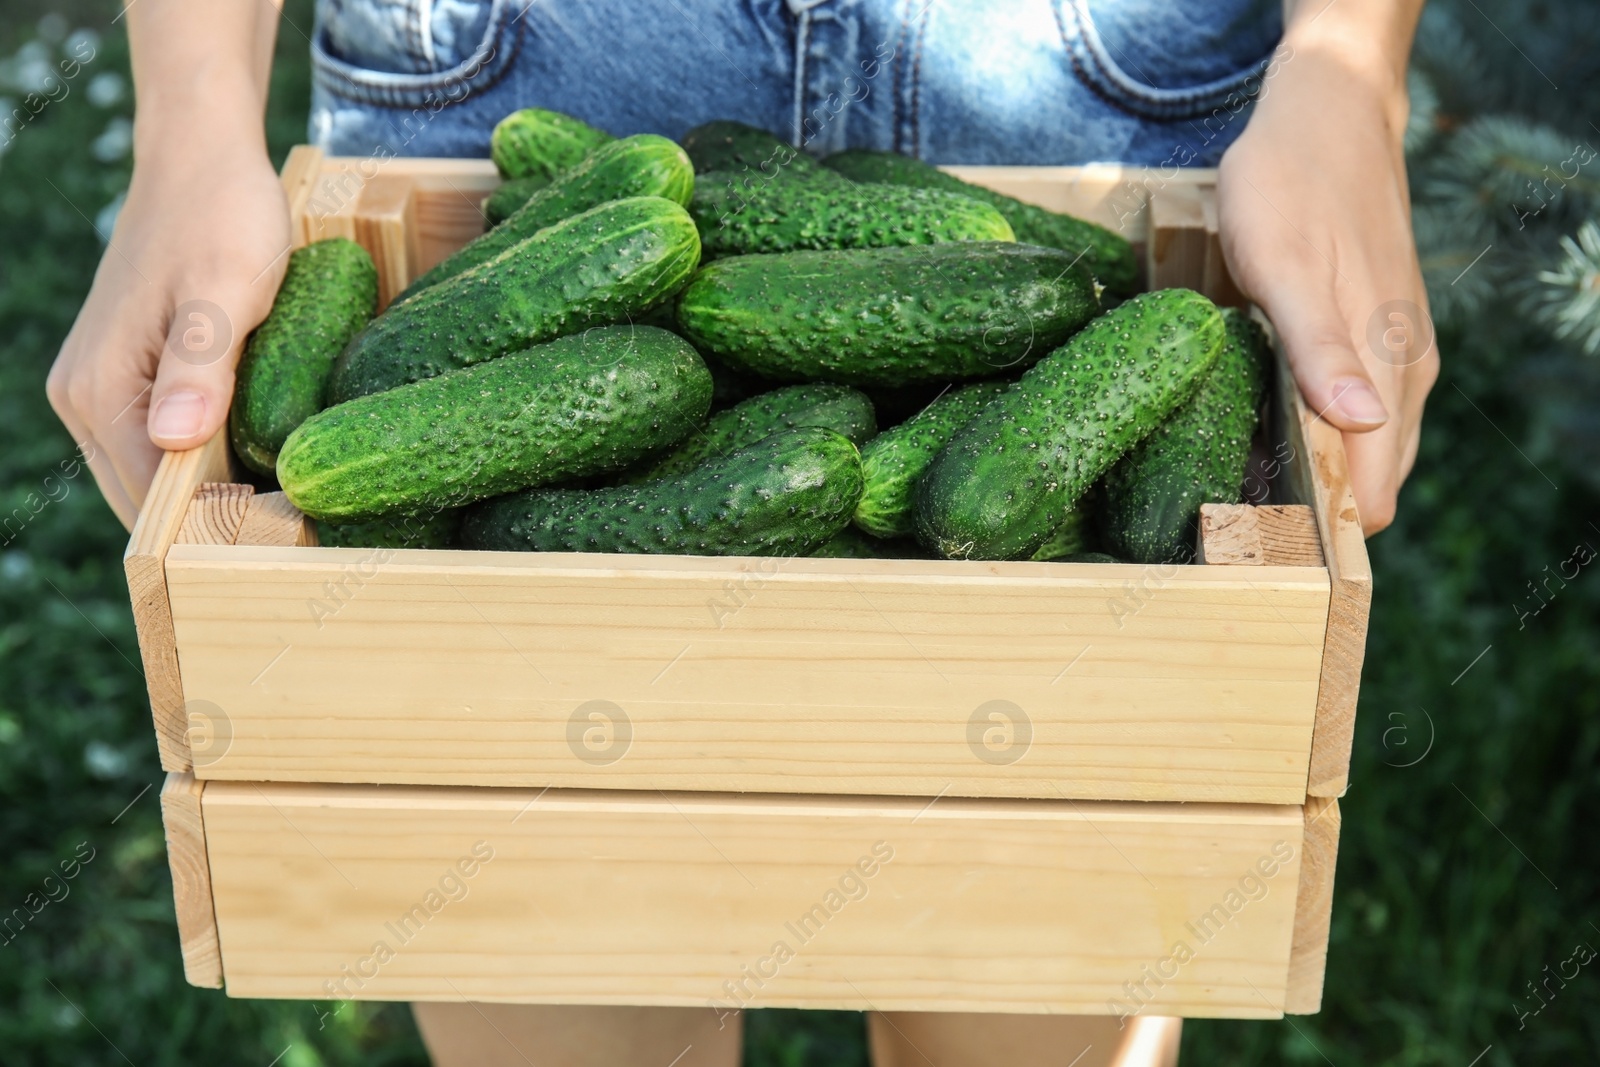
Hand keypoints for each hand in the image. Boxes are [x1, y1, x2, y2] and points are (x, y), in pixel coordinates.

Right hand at [47, 130, 290, 528]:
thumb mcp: (224, 291)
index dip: (212, 524)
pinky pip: (162, 442)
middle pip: (145, 497)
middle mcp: (85, 398)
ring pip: (154, 475)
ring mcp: (101, 389)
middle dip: (208, 521)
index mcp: (99, 390)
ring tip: (280, 496)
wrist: (202, 160)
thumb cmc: (221, 217)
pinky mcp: (128, 376)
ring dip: (208, 493)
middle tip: (291, 522)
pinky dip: (204, 459)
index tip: (282, 528)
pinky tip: (254, 457)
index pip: (149, 497)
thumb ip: (200, 367)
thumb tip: (175, 440)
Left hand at [1217, 29, 1435, 534]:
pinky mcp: (1376, 337)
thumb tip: (1360, 426)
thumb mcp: (1285, 266)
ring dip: (1312, 473)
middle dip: (1311, 511)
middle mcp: (1402, 372)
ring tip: (1240, 477)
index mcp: (1386, 366)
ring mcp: (1394, 355)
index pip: (1374, 491)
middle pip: (1372, 482)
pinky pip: (1356, 413)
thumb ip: (1319, 348)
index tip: (1255, 536)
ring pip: (1366, 449)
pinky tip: (1267, 427)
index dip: (1320, 528)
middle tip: (1231, 514)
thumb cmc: (1292, 185)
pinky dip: (1316, 434)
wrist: (1327, 114)